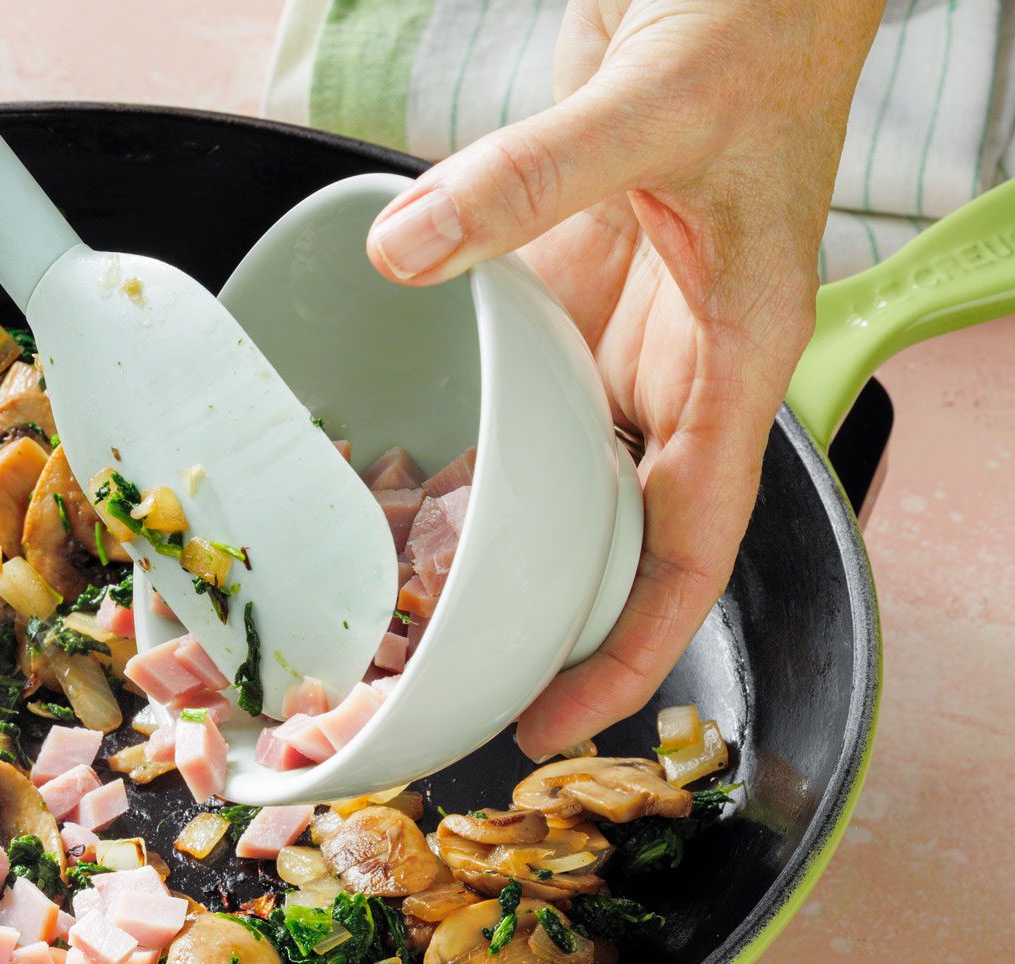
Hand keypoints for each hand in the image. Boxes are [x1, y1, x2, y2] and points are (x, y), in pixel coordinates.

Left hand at [364, 0, 881, 758]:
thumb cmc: (754, 16)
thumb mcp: (649, 105)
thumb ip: (532, 177)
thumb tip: (407, 250)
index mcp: (734, 355)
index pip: (688, 543)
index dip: (629, 646)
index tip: (551, 719)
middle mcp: (673, 362)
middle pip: (606, 530)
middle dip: (529, 616)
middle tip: (421, 681)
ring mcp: (615, 325)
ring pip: (549, 466)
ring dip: (480, 535)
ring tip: (386, 610)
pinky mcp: (562, 278)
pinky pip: (505, 383)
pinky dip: (453, 432)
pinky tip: (384, 476)